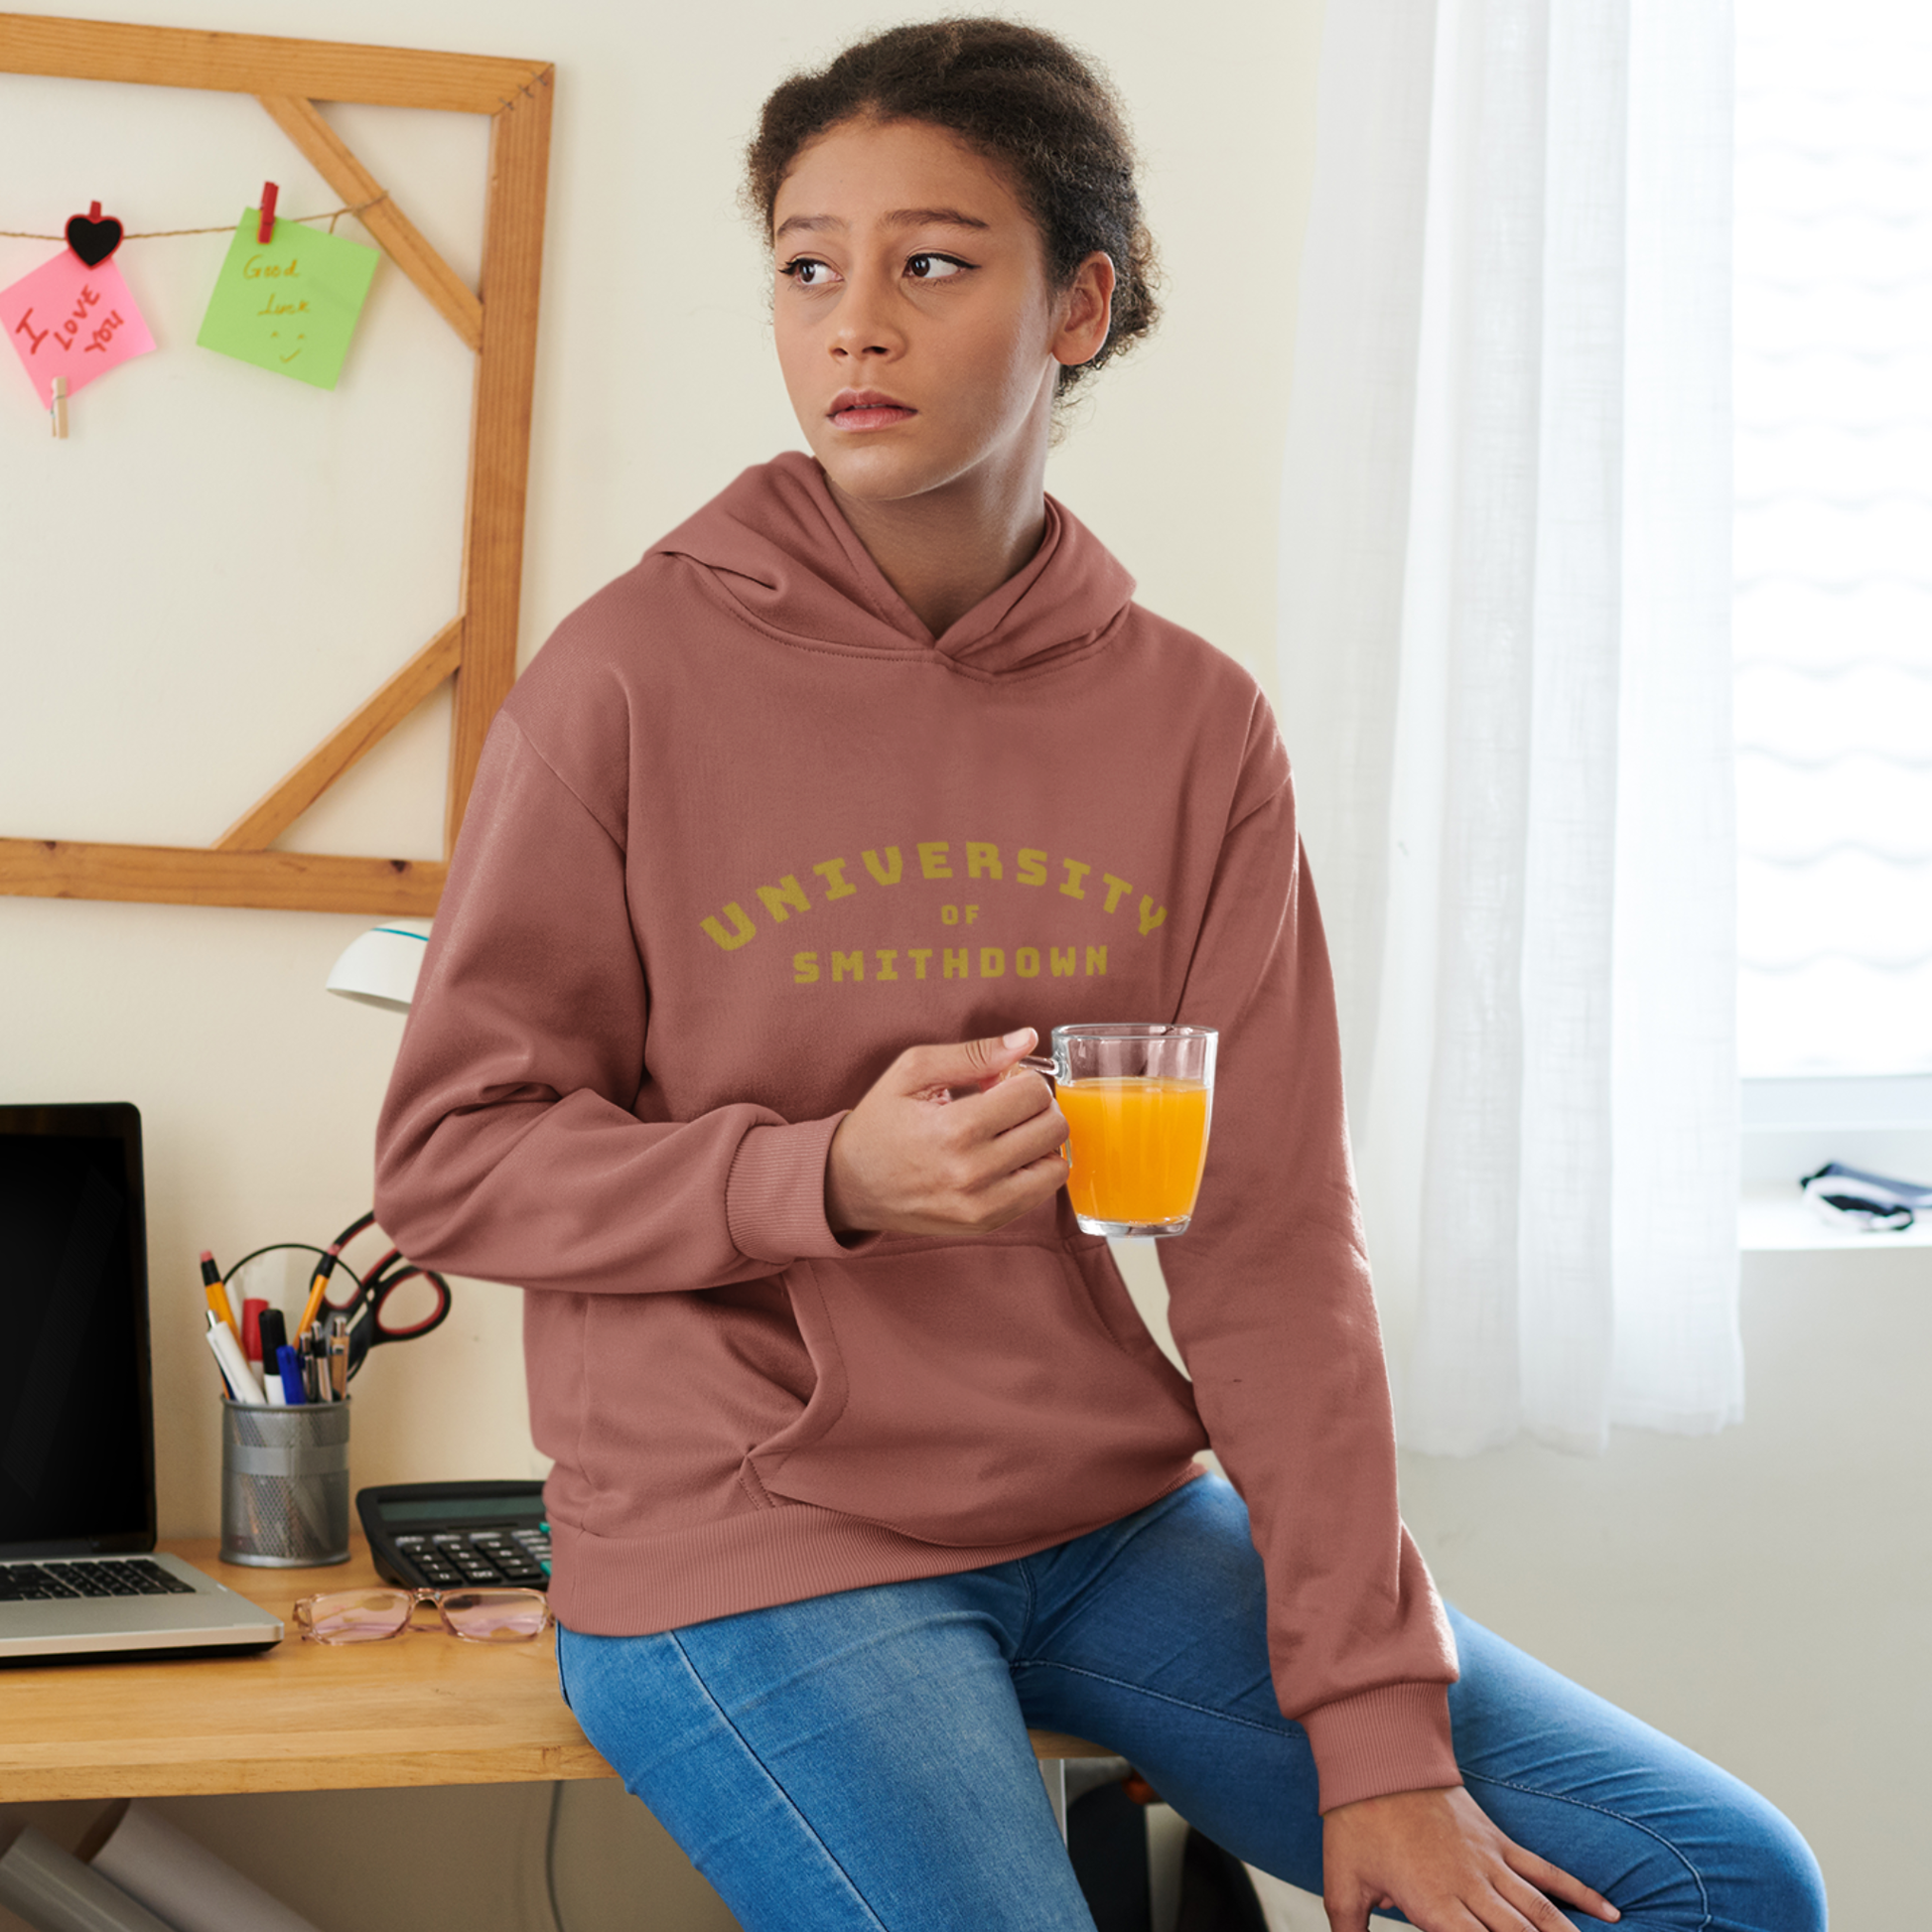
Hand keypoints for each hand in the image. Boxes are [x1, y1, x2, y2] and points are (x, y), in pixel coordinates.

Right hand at [825, 1027, 1067, 1235]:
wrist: (849, 1184)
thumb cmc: (881, 1122)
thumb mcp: (913, 1071)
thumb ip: (974, 1053)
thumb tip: (1028, 1039)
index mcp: (954, 1128)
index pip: (1033, 1094)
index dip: (1023, 1078)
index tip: (1000, 1082)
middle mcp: (972, 1172)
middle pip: (1053, 1128)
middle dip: (1038, 1106)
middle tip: (1008, 1104)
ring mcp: (981, 1205)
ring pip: (1056, 1165)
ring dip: (1040, 1141)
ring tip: (1008, 1132)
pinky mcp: (986, 1223)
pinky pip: (1041, 1193)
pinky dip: (1033, 1170)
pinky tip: (1004, 1157)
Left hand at [1323, 1786, 1618, 1931]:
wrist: (1375, 1757)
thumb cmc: (1356, 1820)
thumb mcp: (1340, 1883)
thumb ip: (1348, 1929)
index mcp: (1434, 1906)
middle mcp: (1470, 1888)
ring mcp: (1490, 1863)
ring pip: (1540, 1913)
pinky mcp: (1498, 1840)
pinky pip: (1545, 1870)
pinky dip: (1579, 1892)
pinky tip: (1610, 1913)